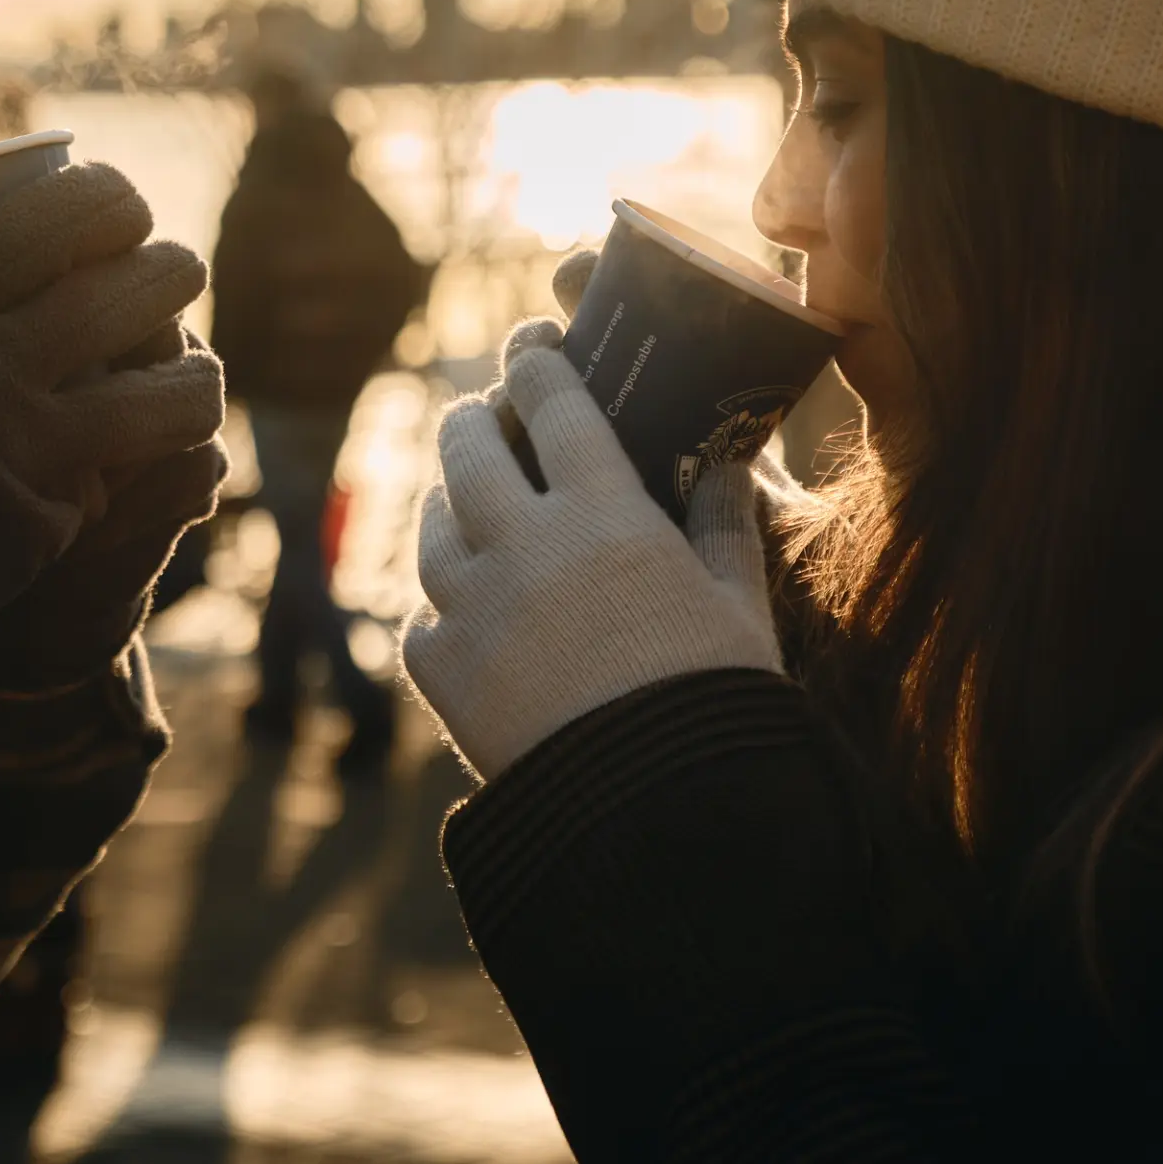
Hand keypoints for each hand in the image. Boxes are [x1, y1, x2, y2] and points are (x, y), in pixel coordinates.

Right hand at [0, 163, 225, 694]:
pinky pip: (111, 483)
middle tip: (177, 272)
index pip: (48, 219)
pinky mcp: (44, 519)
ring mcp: (24, 443)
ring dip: (193, 379)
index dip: (106, 199)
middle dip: (169, 272)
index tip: (124, 206)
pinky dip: (121, 478)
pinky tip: (126, 477)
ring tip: (198, 374)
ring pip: (161, 395)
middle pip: (125, 291)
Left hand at [403, 314, 778, 779]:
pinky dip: (441, 603)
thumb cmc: (716, 704)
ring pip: (433, 526)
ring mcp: (469, 605)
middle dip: (473, 419)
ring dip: (446, 503)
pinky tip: (460, 605)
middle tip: (482, 412)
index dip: (536, 364)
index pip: (553, 405)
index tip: (531, 346)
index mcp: (605, 515)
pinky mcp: (437, 670)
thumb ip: (725, 526)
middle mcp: (523, 545)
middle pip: (469, 449)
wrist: (655, 817)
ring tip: (461, 498)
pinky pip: (423, 614)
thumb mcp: (739, 609)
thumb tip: (727, 462)